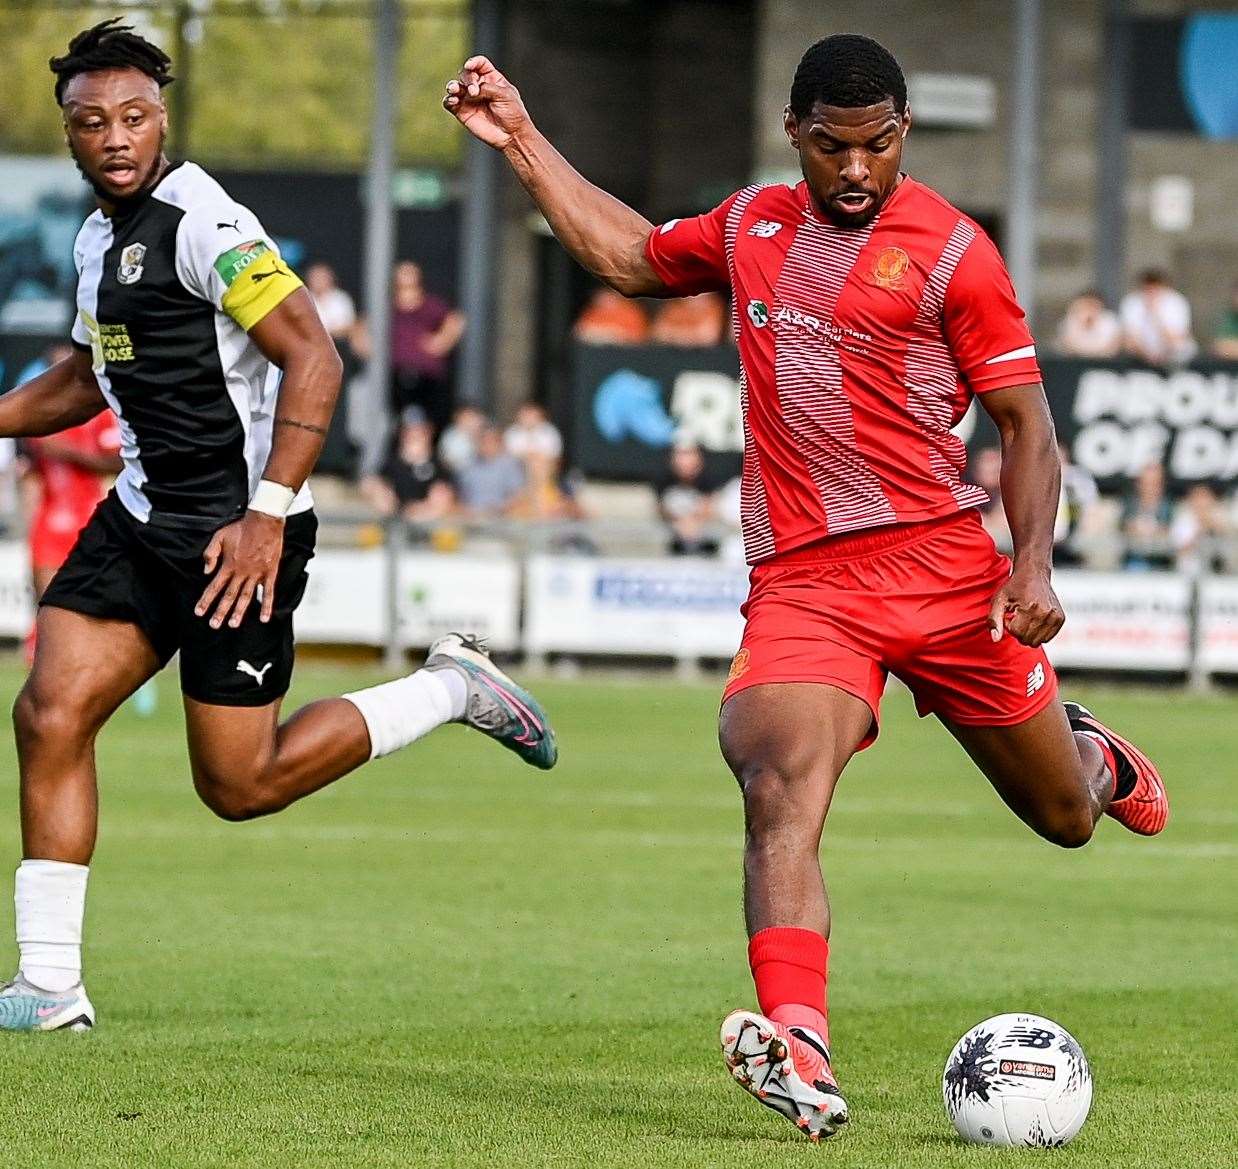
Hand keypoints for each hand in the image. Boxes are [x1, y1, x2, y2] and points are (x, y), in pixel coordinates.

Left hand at [195, 511, 284, 629]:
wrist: (264, 521)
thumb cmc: (241, 528)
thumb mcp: (219, 536)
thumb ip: (210, 554)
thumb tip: (206, 571)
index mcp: (228, 565)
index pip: (214, 587)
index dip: (206, 600)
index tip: (199, 612)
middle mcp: (241, 573)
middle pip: (229, 596)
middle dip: (220, 612)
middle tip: (214, 625)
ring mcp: (256, 574)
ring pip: (246, 597)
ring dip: (239, 612)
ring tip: (233, 624)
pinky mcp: (269, 573)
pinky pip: (268, 592)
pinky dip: (266, 606)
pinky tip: (264, 618)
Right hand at [442, 56, 531, 149]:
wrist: (511, 136)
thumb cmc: (513, 114)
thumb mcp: (504, 95)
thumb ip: (486, 87)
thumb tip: (470, 89)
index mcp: (492, 79)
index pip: (480, 64)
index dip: (474, 62)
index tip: (469, 66)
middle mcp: (479, 86)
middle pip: (466, 74)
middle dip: (468, 79)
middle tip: (473, 92)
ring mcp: (469, 99)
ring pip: (455, 86)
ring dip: (453, 86)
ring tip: (455, 90)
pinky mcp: (462, 112)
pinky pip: (449, 103)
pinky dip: (448, 100)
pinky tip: (453, 101)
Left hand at [987, 563, 1063, 646]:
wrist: (1034, 574)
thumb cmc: (1014, 587)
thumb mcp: (999, 600)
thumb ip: (994, 620)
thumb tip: (995, 639)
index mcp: (1030, 607)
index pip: (1017, 633)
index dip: (1009, 625)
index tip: (1010, 612)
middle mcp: (1046, 613)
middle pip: (1027, 639)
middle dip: (1018, 631)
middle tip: (1018, 615)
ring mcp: (1055, 616)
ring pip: (1037, 641)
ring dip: (1028, 633)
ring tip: (1026, 617)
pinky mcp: (1061, 619)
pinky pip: (1047, 638)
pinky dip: (1038, 633)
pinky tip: (1034, 619)